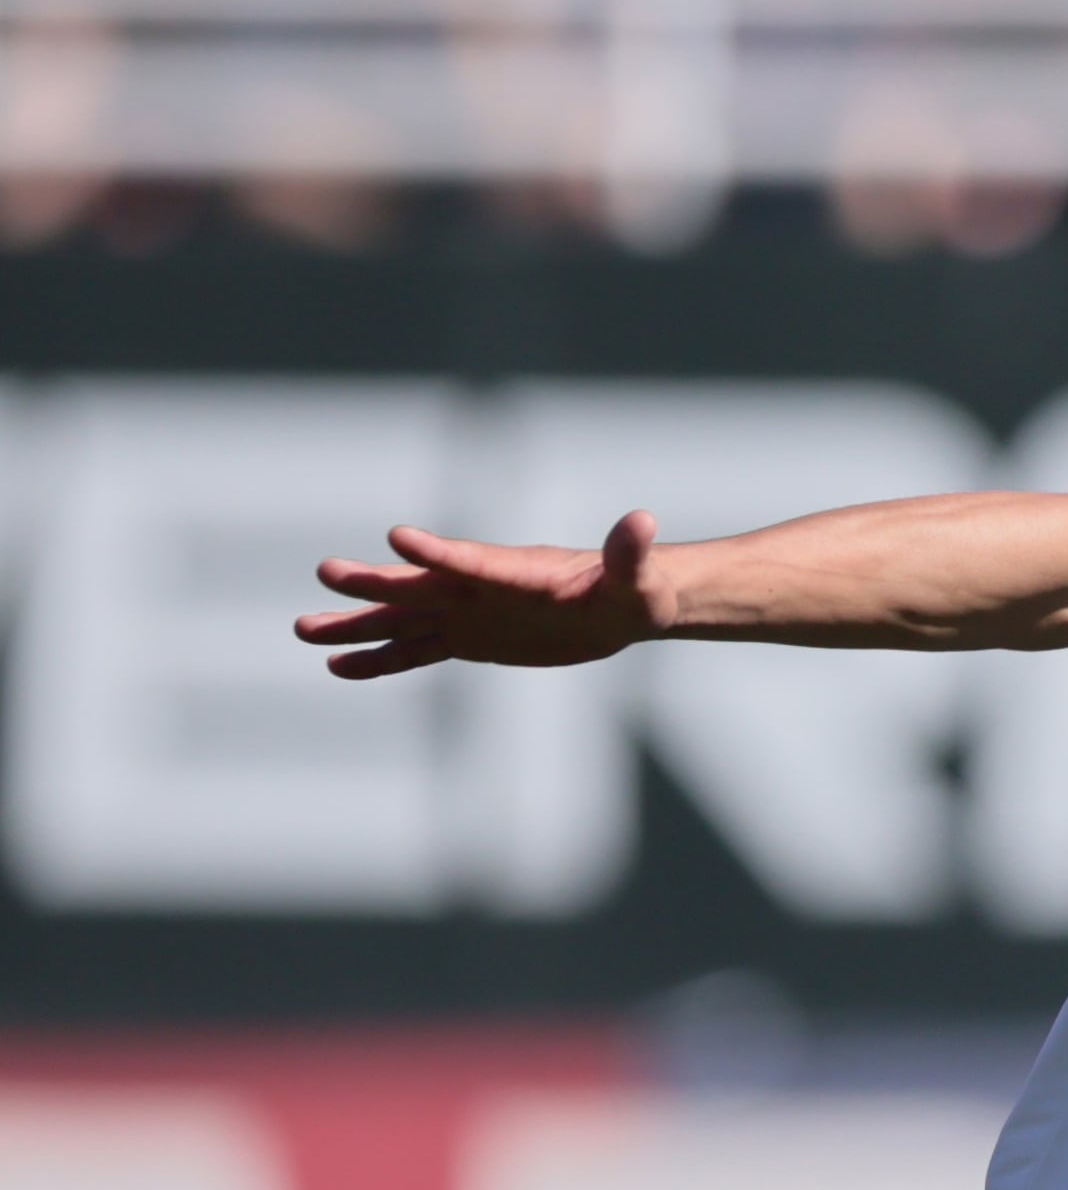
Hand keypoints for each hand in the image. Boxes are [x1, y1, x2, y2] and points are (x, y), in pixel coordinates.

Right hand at [299, 513, 663, 679]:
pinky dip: (380, 659)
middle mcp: (480, 589)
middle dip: (376, 583)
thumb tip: (641, 522)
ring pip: (402, 620)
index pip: (471, 559)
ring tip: (304, 630)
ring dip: (357, 626)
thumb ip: (631, 553)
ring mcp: (468, 614)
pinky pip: (416, 651)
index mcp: (516, 571)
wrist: (623, 606)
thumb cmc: (634, 588)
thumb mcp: (637, 578)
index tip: (398, 537)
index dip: (438, 550)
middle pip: (419, 586)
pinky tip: (339, 667)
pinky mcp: (468, 641)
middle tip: (326, 573)